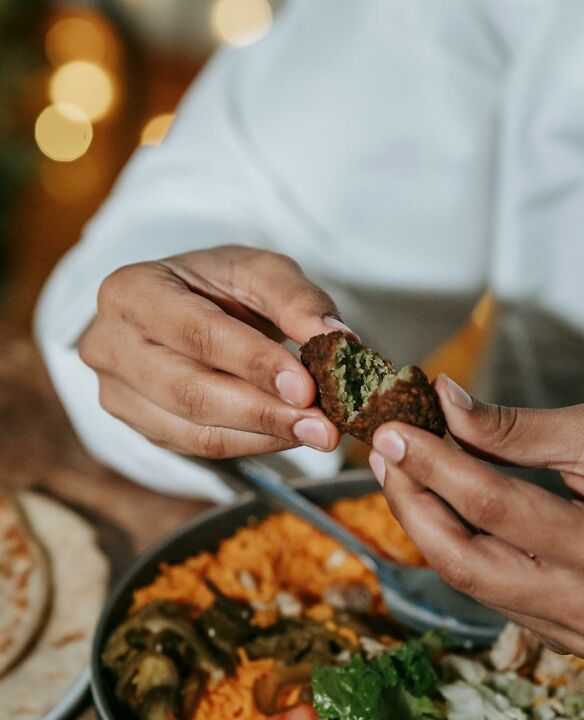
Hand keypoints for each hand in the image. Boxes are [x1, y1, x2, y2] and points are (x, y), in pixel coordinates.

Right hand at [79, 245, 352, 457]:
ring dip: (264, 437)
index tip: (307, 387)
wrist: (180, 307)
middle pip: (190, 392)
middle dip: (264, 412)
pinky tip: (289, 434)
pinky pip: (198, 448)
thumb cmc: (217, 284)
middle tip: (323, 426)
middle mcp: (110, 345)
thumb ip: (296, 299)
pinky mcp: (139, 428)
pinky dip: (252, 445)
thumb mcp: (258, 271)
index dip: (253, 363)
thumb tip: (337, 339)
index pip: (197, 334)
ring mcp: (118, 393)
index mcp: (131, 291)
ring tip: (317, 433)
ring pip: (194, 432)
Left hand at [370, 375, 583, 656]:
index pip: (491, 506)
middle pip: (462, 559)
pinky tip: (444, 508)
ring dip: (427, 525)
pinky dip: (460, 547)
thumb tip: (444, 406)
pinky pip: (491, 592)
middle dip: (411, 503)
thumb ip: (514, 429)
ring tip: (405, 472)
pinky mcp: (566, 638)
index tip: (394, 430)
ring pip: (468, 581)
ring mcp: (577, 632)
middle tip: (385, 454)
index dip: (431, 464)